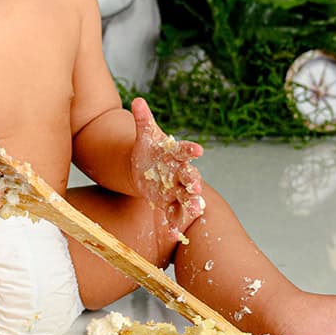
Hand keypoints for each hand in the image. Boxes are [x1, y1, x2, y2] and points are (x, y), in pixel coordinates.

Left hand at [129, 97, 204, 239]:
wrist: (145, 167)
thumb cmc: (149, 149)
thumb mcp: (145, 135)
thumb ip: (143, 119)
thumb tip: (137, 100)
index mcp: (176, 153)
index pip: (186, 150)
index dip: (192, 149)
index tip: (198, 150)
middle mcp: (181, 171)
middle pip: (191, 176)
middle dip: (193, 181)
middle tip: (195, 186)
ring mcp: (177, 188)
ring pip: (187, 197)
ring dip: (190, 204)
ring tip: (193, 210)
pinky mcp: (170, 202)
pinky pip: (175, 213)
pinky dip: (175, 223)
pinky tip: (174, 233)